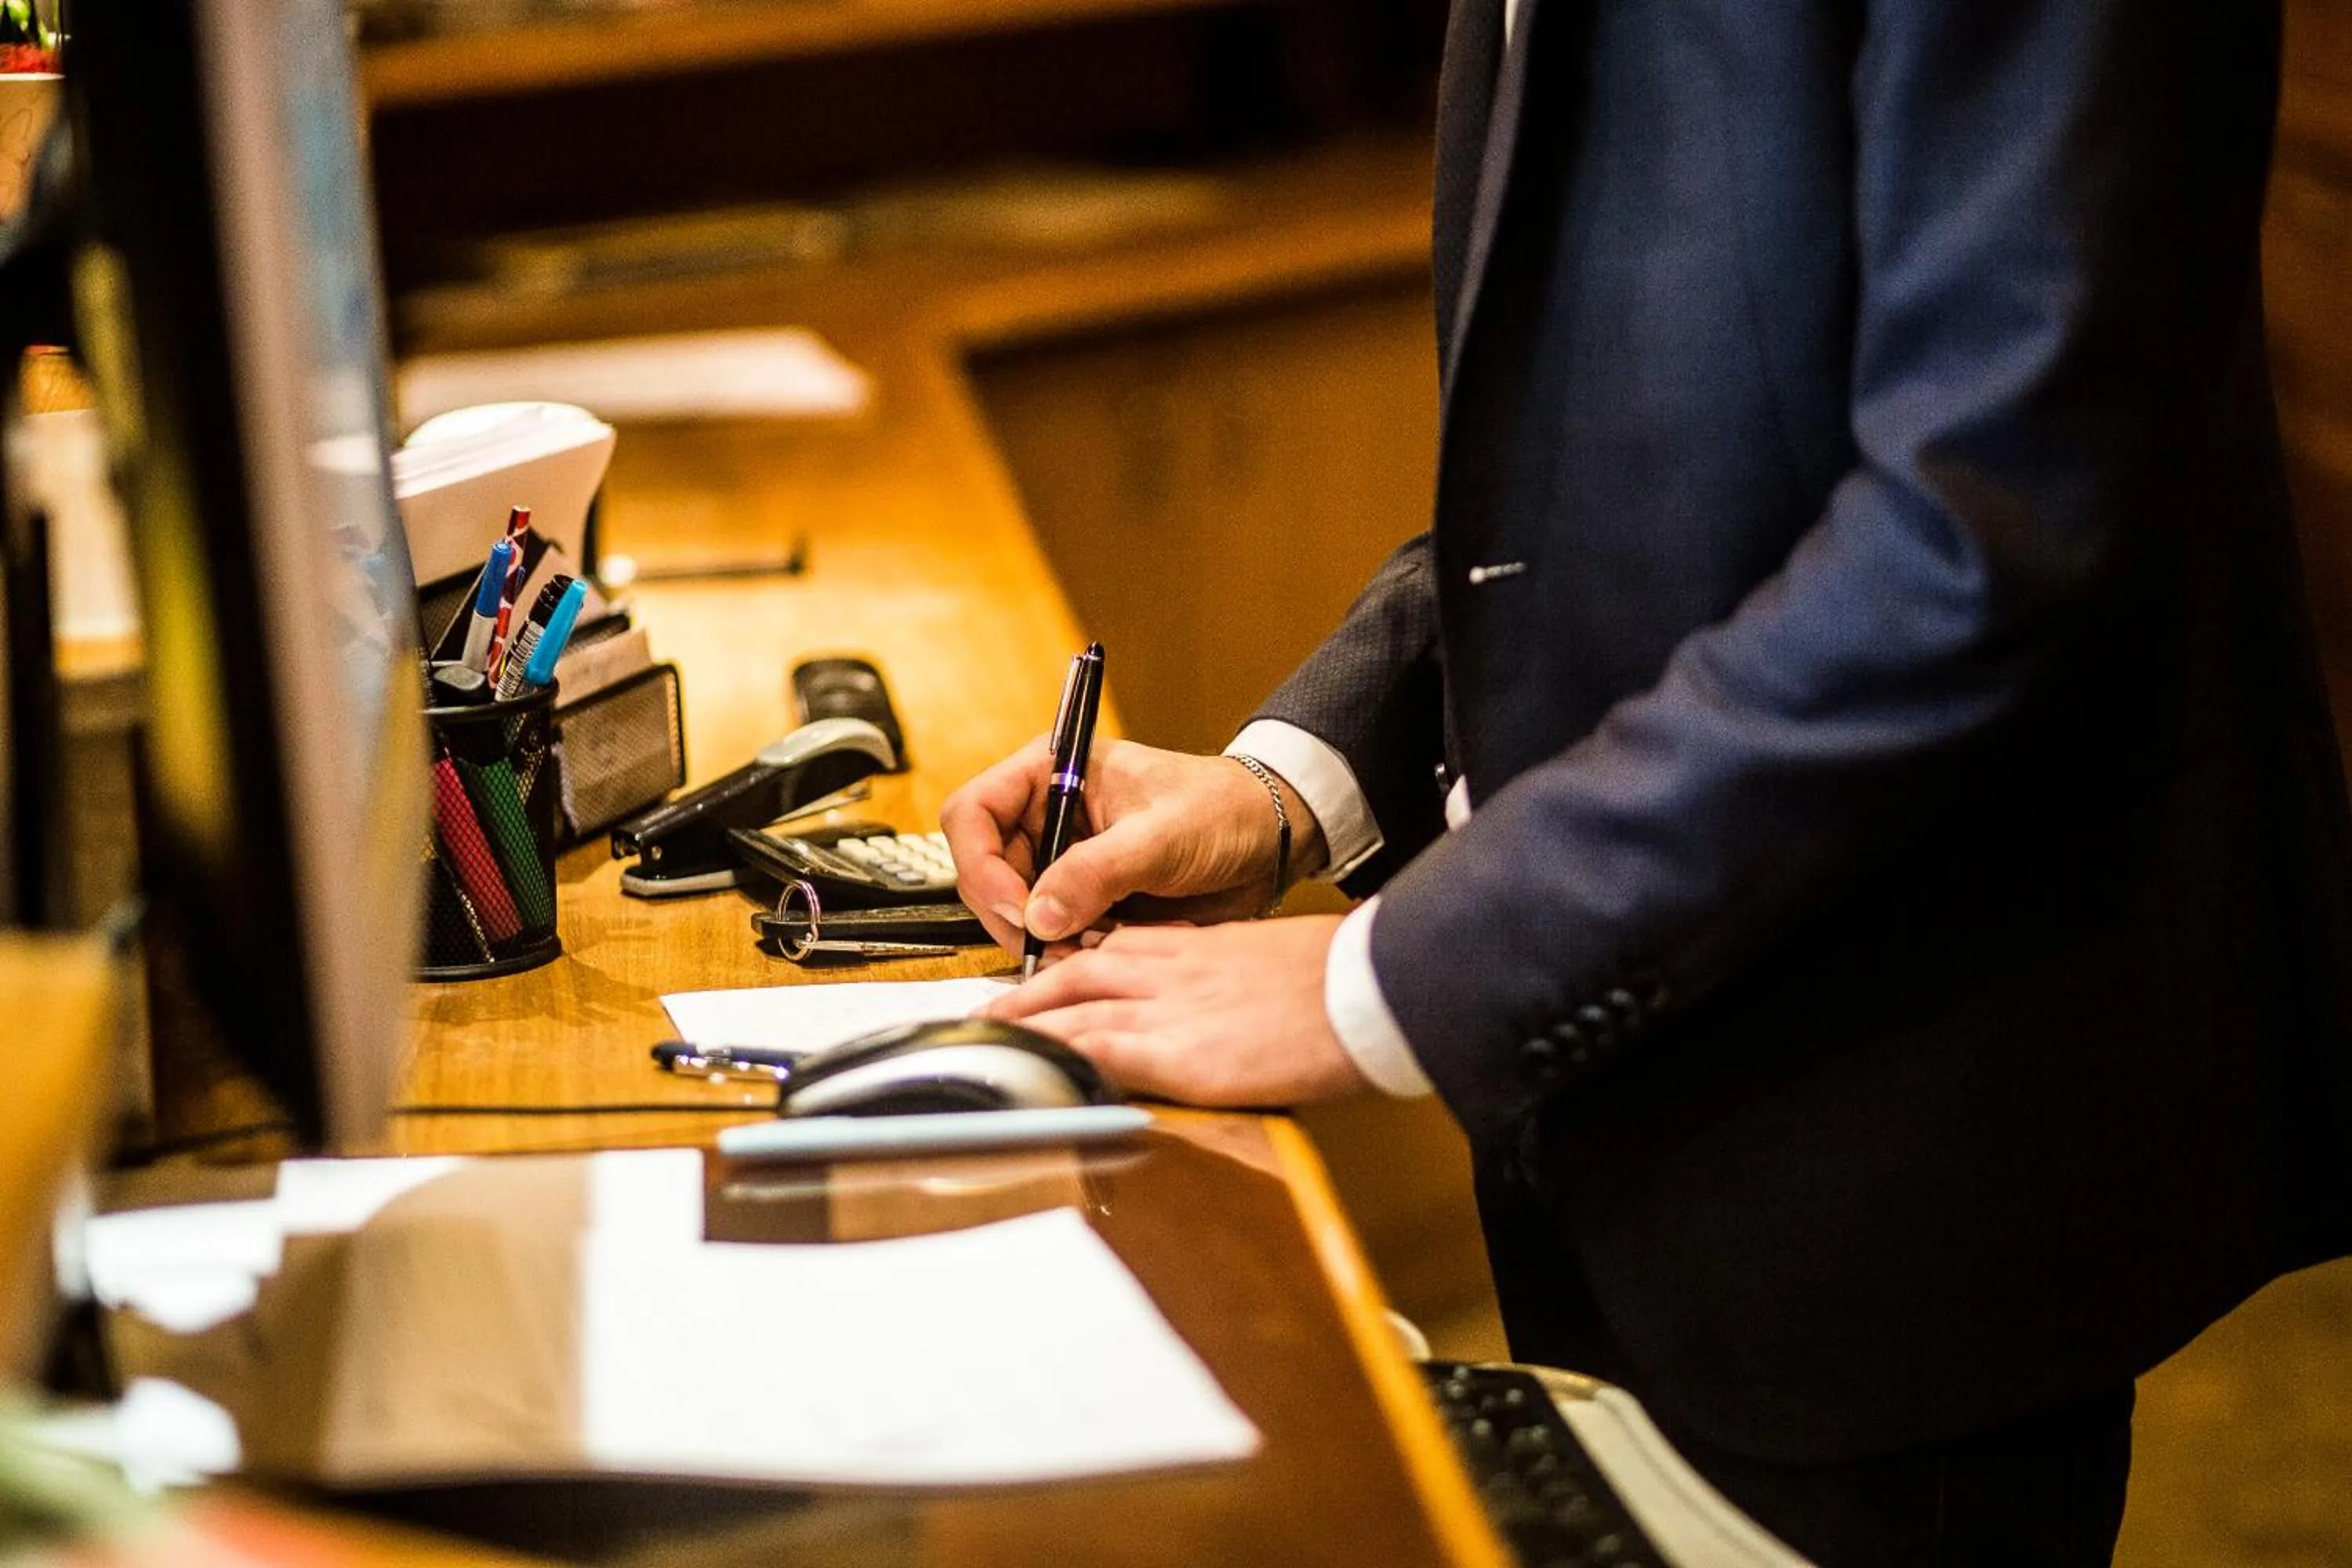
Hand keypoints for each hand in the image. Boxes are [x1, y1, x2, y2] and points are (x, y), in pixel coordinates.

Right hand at [940, 737, 1325, 959]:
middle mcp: (1046, 815)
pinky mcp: (1084, 897)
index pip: (972, 814)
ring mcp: (1062, 859)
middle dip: (1015, 916)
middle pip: (984, 873)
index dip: (980, 864)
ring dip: (1045, 939)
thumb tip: (1038, 915)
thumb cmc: (1224, 810)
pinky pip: (1052, 932)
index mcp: (1051, 773)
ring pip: (1015, 911)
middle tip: (1055, 947)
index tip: (1016, 908)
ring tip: (1094, 949)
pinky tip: (1109, 950)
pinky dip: (1070, 949)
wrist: (1271, 840)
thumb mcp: (1161, 837)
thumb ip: (1097, 872)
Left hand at [981, 917, 1367, 1105]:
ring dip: (1023, 1026)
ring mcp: (1165, 1009)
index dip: (1070, 968)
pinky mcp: (1174, 1053)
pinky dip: (1054, 1062)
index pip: (1113, 951)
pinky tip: (1027, 1077)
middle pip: (1076, 975)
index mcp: (1193, 947)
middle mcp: (1167, 970)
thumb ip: (1232, 985)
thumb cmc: (1338, 979)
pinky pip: (1093, 1054)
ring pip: (1070, 1008)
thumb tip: (1228, 1012)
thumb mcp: (1270, 966)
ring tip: (986, 1045)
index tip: (1046, 983)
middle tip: (990, 1015)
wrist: (1365, 986)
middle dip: (1028, 995)